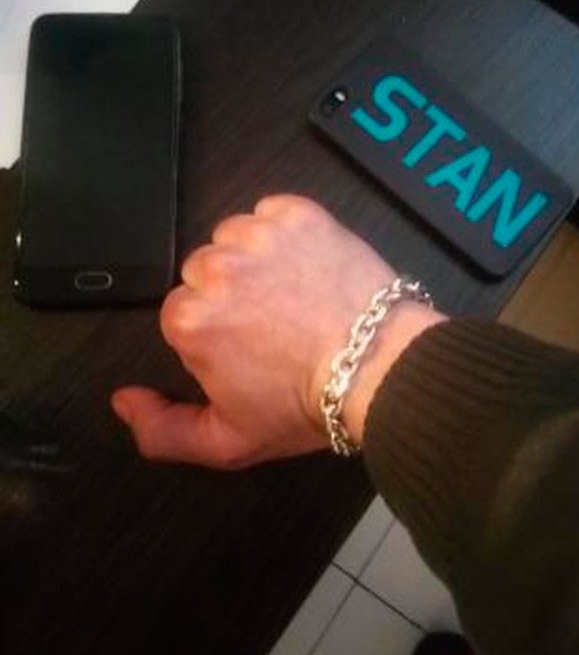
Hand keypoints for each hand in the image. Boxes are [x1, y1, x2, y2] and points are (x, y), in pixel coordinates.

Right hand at [111, 195, 443, 468]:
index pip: (184, 312)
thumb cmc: (304, 406)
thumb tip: (123, 400)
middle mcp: (215, 268)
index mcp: (190, 319)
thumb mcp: (228, 441)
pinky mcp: (298, 213)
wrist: (380, 367)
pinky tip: (309, 264)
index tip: (251, 350)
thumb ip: (161, 430)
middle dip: (232, 294)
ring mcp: (258, 235)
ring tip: (295, 293)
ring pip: (235, 238)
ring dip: (256, 259)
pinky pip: (272, 213)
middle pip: (205, 271)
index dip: (218, 334)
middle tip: (276, 324)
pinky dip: (285, 232)